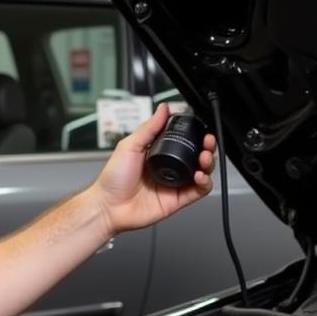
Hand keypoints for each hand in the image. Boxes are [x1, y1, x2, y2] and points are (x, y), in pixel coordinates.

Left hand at [89, 102, 215, 236]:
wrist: (108, 206)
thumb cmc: (113, 180)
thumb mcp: (130, 145)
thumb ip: (149, 127)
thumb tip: (163, 109)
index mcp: (158, 154)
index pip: (184, 142)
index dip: (195, 135)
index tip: (200, 128)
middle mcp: (169, 169)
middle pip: (197, 157)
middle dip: (207, 147)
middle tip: (208, 142)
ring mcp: (174, 185)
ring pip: (202, 173)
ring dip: (208, 163)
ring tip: (204, 157)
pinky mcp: (177, 200)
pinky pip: (198, 192)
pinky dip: (204, 183)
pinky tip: (200, 176)